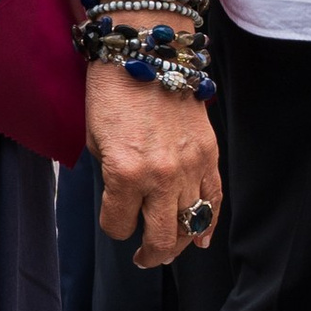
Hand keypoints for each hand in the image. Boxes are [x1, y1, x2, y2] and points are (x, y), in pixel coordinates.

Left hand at [90, 65, 219, 269]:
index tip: (113, 220)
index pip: (119, 225)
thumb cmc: (112, 91)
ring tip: (167, 251)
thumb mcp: (95, 140)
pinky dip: (209, 222)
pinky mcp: (209, 154)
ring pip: (191, 224)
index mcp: (125, 174)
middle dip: (150, 253)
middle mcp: (161, 176)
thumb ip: (110, 175)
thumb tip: (124, 199)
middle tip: (144, 258)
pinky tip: (202, 239)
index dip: (113, 226)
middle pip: (161, 237)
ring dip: (179, 243)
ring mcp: (190, 167)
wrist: (147, 52)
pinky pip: (214, 198)